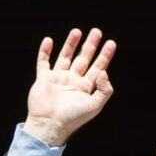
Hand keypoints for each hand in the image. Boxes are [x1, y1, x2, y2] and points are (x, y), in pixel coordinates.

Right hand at [23, 28, 116, 145]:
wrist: (49, 125)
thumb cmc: (72, 118)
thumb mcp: (94, 106)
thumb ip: (104, 90)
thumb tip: (104, 72)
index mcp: (85, 88)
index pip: (98, 67)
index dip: (105, 56)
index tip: (111, 43)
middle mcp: (72, 81)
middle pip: (83, 59)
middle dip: (90, 45)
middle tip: (97, 31)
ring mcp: (58, 79)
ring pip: (65, 57)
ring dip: (71, 44)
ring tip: (77, 31)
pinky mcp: (43, 79)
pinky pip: (43, 62)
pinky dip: (45, 52)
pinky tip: (49, 41)